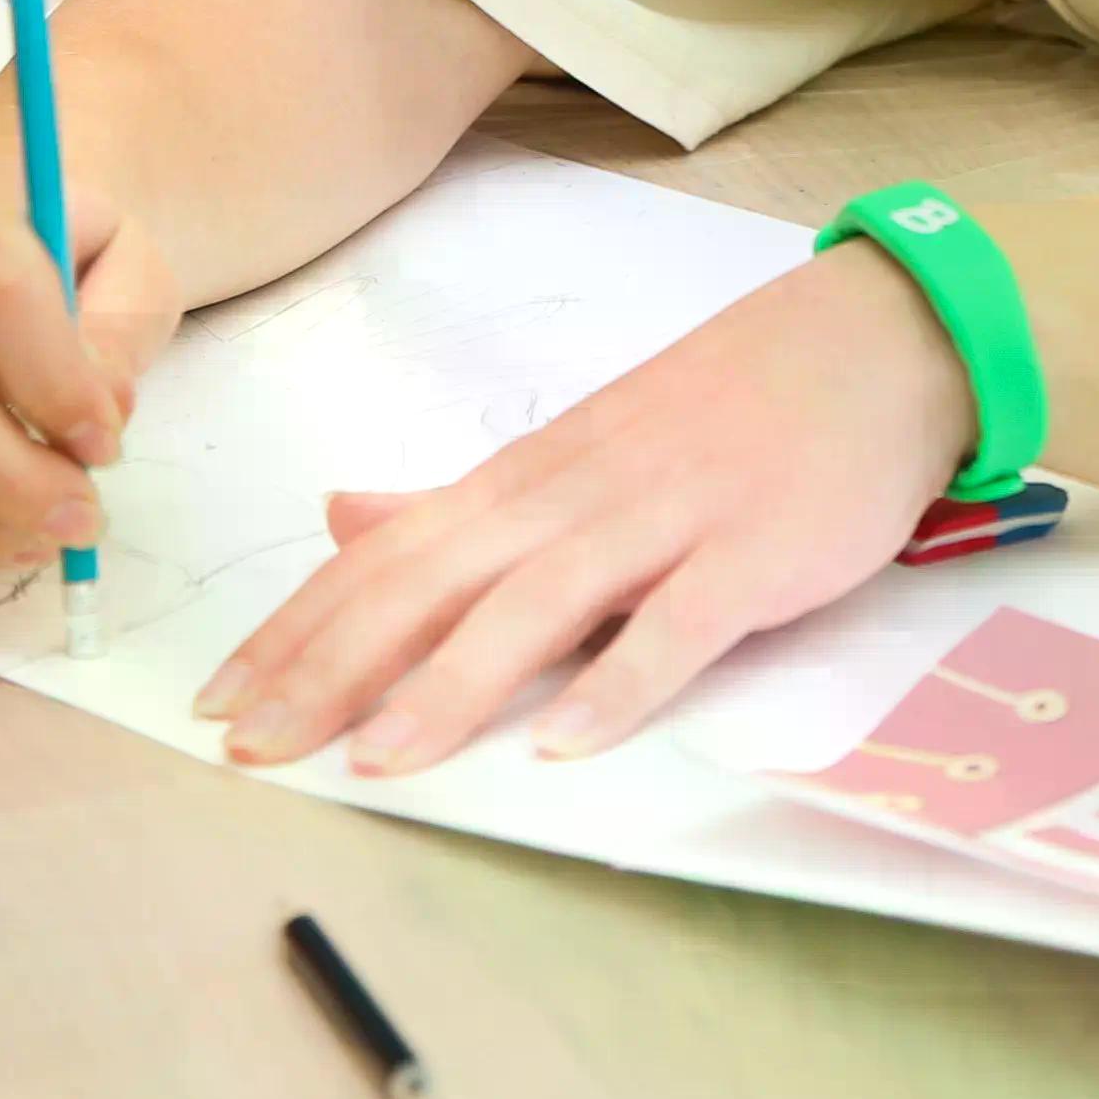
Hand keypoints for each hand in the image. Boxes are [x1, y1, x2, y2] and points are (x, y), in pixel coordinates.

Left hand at [195, 245, 977, 776]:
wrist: (881, 339)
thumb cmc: (729, 404)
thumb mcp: (580, 443)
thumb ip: (463, 499)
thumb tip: (340, 519)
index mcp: (529, 477)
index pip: (386, 557)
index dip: (298, 627)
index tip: (217, 698)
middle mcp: (577, 495)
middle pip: (434, 583)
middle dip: (334, 667)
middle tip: (251, 748)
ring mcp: (668, 520)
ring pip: (538, 605)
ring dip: (452, 682)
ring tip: (375, 759)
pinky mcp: (756, 553)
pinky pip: (679, 626)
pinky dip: (621, 681)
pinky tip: (567, 742)